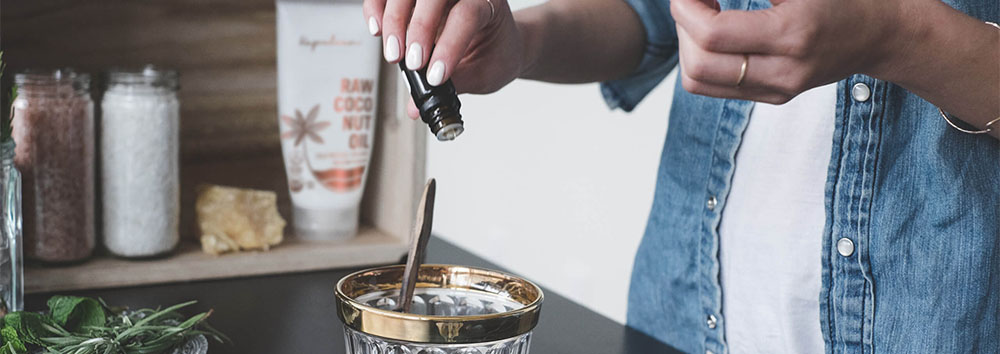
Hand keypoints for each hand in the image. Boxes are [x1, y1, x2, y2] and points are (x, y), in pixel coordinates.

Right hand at [364, 0, 525, 117]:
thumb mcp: (483, 74)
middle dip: (418, 27)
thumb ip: (453, 85)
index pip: (466, 14)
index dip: (448, 45)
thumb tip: (416, 106)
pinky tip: (377, 29)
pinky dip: (376, 7)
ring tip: (393, 53)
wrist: (499, 42)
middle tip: (411, 63)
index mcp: (489, 5)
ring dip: (394, 20)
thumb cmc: (495, 54)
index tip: (434, 76)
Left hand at [671, 0, 915, 103]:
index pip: (713, 34)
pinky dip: (700, 58)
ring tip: (700, 16)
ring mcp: (777, 90)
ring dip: (687, 45)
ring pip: (698, 81)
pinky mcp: (771, 97)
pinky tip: (713, 33)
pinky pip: (712, 87)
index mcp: (793, 34)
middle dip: (682, 26)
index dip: (686, 8)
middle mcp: (784, 71)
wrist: (881, 33)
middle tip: (690, 0)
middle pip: (698, 63)